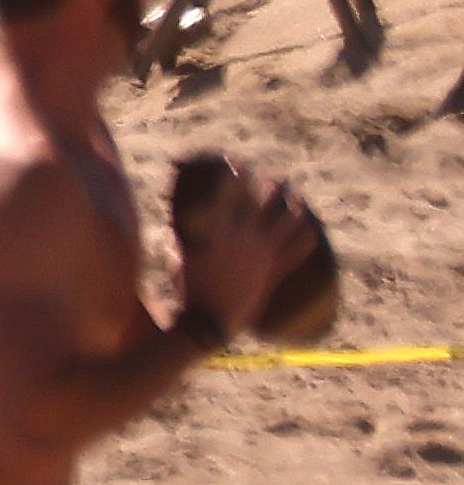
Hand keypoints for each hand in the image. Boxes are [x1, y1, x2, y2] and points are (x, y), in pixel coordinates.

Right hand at [178, 164, 315, 336]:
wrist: (210, 321)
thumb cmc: (187, 288)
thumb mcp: (174, 258)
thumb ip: (174, 238)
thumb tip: (173, 228)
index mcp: (217, 232)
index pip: (228, 193)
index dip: (235, 174)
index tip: (237, 163)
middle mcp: (242, 239)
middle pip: (261, 202)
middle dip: (267, 184)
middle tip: (268, 176)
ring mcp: (261, 255)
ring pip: (285, 223)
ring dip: (292, 206)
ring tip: (294, 196)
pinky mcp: (273, 272)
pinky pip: (296, 252)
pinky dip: (305, 238)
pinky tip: (311, 227)